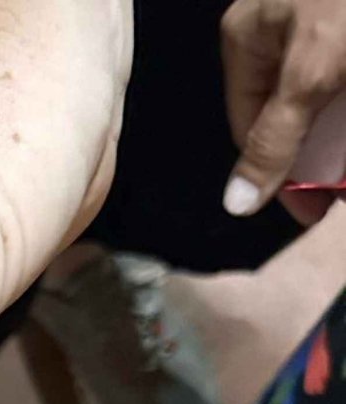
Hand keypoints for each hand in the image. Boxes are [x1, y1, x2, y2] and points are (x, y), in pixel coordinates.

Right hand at [222, 0, 345, 221]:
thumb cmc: (344, 2)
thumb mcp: (315, 69)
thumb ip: (277, 137)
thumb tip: (235, 205)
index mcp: (248, 37)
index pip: (251, 128)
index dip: (283, 177)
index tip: (319, 215)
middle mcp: (280, 27)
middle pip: (295, 109)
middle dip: (323, 152)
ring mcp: (321, 21)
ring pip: (329, 94)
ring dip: (343, 131)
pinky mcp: (340, 22)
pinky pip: (340, 74)